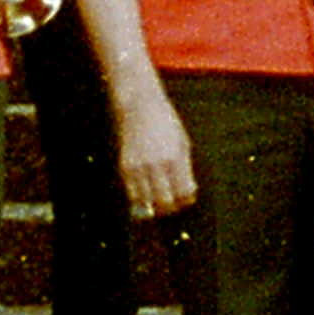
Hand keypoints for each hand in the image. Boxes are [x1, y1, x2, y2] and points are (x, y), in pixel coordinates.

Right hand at [113, 80, 198, 219]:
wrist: (139, 107)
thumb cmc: (166, 125)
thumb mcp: (182, 143)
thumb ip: (185, 170)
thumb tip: (188, 195)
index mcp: (174, 158)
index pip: (183, 193)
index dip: (187, 200)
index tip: (187, 197)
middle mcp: (156, 165)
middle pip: (165, 202)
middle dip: (172, 207)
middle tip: (174, 203)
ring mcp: (138, 167)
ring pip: (148, 203)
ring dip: (156, 206)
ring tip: (160, 198)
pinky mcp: (125, 168)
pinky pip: (133, 195)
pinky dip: (141, 199)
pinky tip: (147, 191)